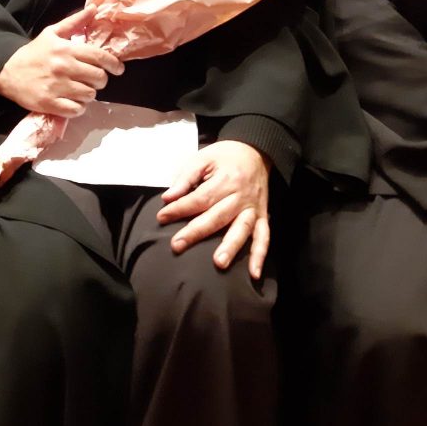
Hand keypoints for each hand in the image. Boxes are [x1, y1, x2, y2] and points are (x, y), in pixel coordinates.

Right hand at [0, 5, 123, 117]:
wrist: (7, 72)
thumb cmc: (34, 53)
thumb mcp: (52, 33)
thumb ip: (75, 22)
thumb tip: (94, 8)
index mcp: (66, 49)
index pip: (100, 57)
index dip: (114, 64)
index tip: (118, 69)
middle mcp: (64, 68)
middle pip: (99, 78)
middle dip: (100, 80)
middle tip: (93, 79)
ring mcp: (57, 87)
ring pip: (90, 95)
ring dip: (88, 94)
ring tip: (80, 90)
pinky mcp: (50, 103)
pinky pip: (77, 110)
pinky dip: (78, 108)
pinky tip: (72, 101)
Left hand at [157, 140, 270, 278]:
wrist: (256, 151)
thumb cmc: (225, 156)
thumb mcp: (203, 158)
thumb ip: (186, 178)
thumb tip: (168, 197)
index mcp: (225, 179)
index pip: (200, 198)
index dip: (180, 209)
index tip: (161, 217)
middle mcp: (240, 196)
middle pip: (217, 216)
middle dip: (196, 232)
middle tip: (177, 246)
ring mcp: (253, 208)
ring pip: (242, 229)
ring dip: (231, 247)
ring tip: (219, 263)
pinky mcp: (262, 216)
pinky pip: (264, 237)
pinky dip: (260, 255)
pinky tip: (254, 274)